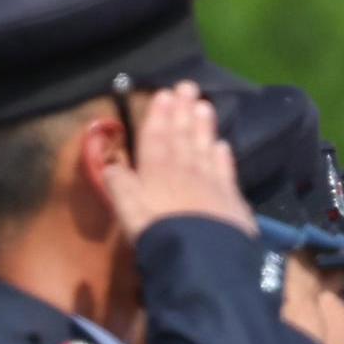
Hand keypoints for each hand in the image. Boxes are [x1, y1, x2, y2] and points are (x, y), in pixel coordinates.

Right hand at [93, 81, 245, 240]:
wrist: (201, 256)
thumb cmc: (157, 233)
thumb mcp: (127, 210)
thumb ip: (119, 186)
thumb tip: (112, 166)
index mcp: (155, 171)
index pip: (157, 137)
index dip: (160, 116)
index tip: (165, 94)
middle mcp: (184, 170)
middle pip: (183, 136)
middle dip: (184, 111)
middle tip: (188, 87)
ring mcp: (211, 182)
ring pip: (205, 147)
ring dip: (204, 126)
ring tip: (205, 105)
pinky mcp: (231, 200)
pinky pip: (226, 171)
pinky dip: (223, 156)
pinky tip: (223, 145)